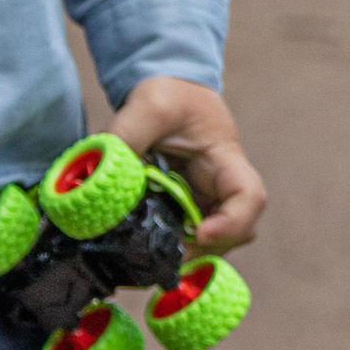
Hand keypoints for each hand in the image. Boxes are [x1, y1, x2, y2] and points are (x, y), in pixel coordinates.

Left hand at [115, 77, 266, 252]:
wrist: (167, 92)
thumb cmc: (169, 94)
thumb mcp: (148, 106)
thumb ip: (127, 135)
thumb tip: (99, 175)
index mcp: (226, 159)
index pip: (249, 197)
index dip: (233, 223)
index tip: (200, 233)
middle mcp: (223, 187)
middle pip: (235, 232)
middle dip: (204, 250)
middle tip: (166, 256)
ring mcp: (207, 201)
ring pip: (212, 242)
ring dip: (186, 254)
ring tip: (150, 257)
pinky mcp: (186, 208)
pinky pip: (186, 237)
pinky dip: (169, 248)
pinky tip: (142, 250)